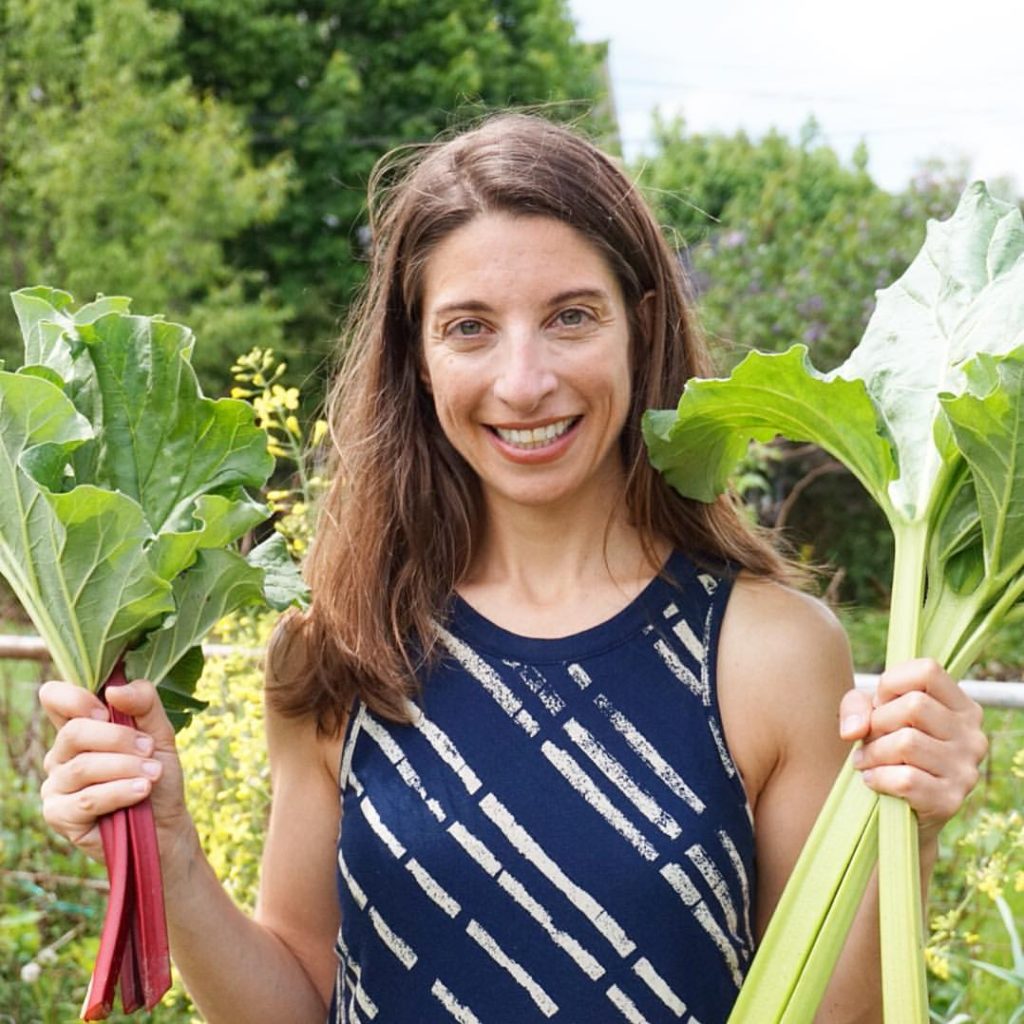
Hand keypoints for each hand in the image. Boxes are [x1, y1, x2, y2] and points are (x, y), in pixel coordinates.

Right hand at [39, 679, 192, 864]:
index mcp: (79, 727)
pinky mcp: (59, 815)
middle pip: (75, 732)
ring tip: (153, 774)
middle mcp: (60, 754)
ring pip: (83, 767)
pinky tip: (141, 790)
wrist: (166, 822)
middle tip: (149, 749)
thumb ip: (143, 702)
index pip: (54, 697)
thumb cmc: (157, 774)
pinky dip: (120, 792)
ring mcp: (56, 785)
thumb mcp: (159, 732)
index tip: (109, 709)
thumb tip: (113, 690)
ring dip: (126, 767)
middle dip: (119, 738)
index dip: (78, 698)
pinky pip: (87, 799)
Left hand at [838, 658, 987, 846]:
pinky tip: (873, 780)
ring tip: (866, 760)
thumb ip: (856, 706)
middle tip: (870, 738)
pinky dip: (878, 778)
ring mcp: (965, 769)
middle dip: (878, 721)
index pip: (928, 670)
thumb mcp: (870, 715)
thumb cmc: (887, 749)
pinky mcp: (950, 800)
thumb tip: (853, 731)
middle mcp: (972, 735)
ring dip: (873, 752)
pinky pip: (904, 779)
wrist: (900, 810)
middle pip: (914, 705)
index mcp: (962, 706)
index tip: (880, 703)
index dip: (891, 683)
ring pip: (906, 742)